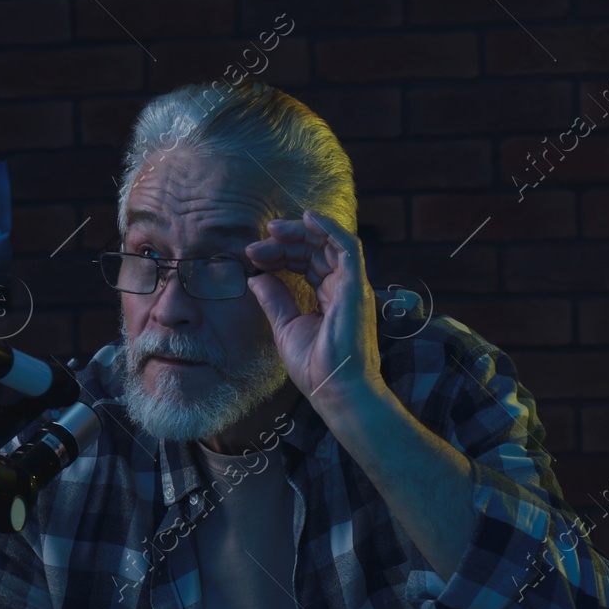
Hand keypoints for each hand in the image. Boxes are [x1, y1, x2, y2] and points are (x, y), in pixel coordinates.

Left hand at [244, 208, 384, 412]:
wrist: (335, 390)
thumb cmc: (316, 367)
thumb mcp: (285, 327)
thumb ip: (274, 300)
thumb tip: (256, 277)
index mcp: (329, 297)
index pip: (306, 263)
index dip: (280, 255)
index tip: (253, 256)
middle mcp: (343, 287)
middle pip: (315, 250)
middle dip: (284, 243)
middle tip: (255, 245)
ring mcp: (351, 286)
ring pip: (328, 244)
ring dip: (300, 233)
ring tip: (272, 230)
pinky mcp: (355, 287)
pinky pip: (347, 247)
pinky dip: (329, 229)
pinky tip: (308, 218)